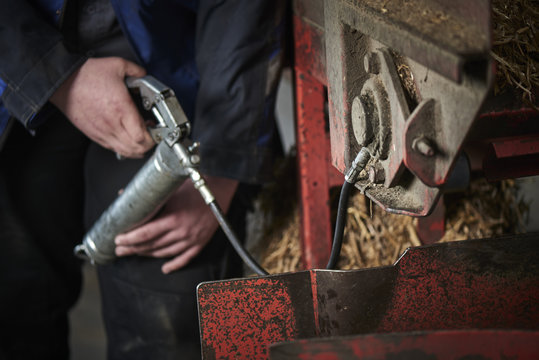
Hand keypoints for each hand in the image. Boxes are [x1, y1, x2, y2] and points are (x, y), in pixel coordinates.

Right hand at [50, 57, 154, 157]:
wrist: (62, 82)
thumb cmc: (86, 75)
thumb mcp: (117, 65)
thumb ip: (136, 71)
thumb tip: (145, 75)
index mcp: (121, 108)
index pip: (142, 137)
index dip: (154, 137)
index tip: (156, 129)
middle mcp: (112, 124)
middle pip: (137, 149)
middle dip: (149, 145)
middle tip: (152, 135)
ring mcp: (102, 132)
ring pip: (125, 152)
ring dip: (137, 149)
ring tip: (141, 138)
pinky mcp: (94, 135)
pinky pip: (113, 148)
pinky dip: (123, 148)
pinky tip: (126, 138)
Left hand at [114, 176, 238, 273]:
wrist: (220, 190)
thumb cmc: (195, 187)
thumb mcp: (170, 188)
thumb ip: (149, 195)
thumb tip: (125, 195)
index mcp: (173, 217)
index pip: (145, 233)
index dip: (130, 239)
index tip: (118, 240)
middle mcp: (182, 231)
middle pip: (152, 245)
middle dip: (133, 248)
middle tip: (120, 250)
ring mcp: (192, 239)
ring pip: (165, 253)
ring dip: (148, 255)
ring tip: (136, 253)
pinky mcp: (200, 243)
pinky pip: (185, 258)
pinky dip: (174, 265)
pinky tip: (165, 268)